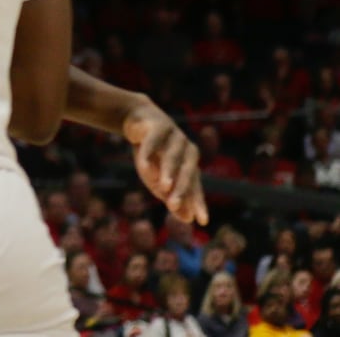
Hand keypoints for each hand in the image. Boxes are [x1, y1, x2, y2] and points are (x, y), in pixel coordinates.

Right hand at [122, 100, 207, 225]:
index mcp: (190, 165)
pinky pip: (153, 142)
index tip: (202, 221)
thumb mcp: (158, 176)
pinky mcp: (159, 125)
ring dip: (169, 173)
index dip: (198, 203)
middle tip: (175, 206)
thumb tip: (187, 219)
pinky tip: (144, 167)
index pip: (195, 187)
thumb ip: (170, 195)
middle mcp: (188, 151)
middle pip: (187, 173)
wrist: (139, 120)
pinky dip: (148, 155)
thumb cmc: (151, 152)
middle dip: (182, 190)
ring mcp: (176, 137)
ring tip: (164, 188)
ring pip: (173, 157)